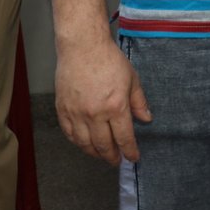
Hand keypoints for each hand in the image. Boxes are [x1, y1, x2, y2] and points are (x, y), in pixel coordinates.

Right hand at [55, 36, 151, 165]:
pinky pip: (69, 133)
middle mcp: (95, 114)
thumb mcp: (132, 79)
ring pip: (84, 143)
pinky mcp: (62, 109)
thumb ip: (139, 102)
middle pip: (103, 144)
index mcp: (116, 107)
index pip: (124, 137)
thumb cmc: (110, 61)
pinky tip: (83, 143)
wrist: (83, 48)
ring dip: (94, 152)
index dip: (129, 151)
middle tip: (116, 161)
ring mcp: (76, 113)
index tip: (133, 158)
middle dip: (111, 156)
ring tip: (101, 155)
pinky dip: (77, 142)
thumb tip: (146, 119)